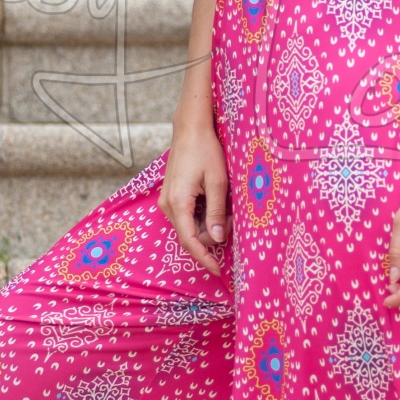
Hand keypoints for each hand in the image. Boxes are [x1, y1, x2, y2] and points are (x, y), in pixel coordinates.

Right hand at [159, 122, 229, 275]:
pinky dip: (202, 217)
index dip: (204, 259)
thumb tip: (218, 239)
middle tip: (232, 222)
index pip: (190, 241)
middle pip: (189, 236)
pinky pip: (186, 217)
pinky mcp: (171, 196)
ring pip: (188, 227)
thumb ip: (217, 212)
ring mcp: (167, 200)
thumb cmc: (205, 150)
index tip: (218, 270)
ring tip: (227, 211)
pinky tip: (215, 205)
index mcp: (178, 203)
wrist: (190, 129)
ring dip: (208, 226)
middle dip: (212, 237)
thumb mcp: (218, 181)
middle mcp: (167, 205)